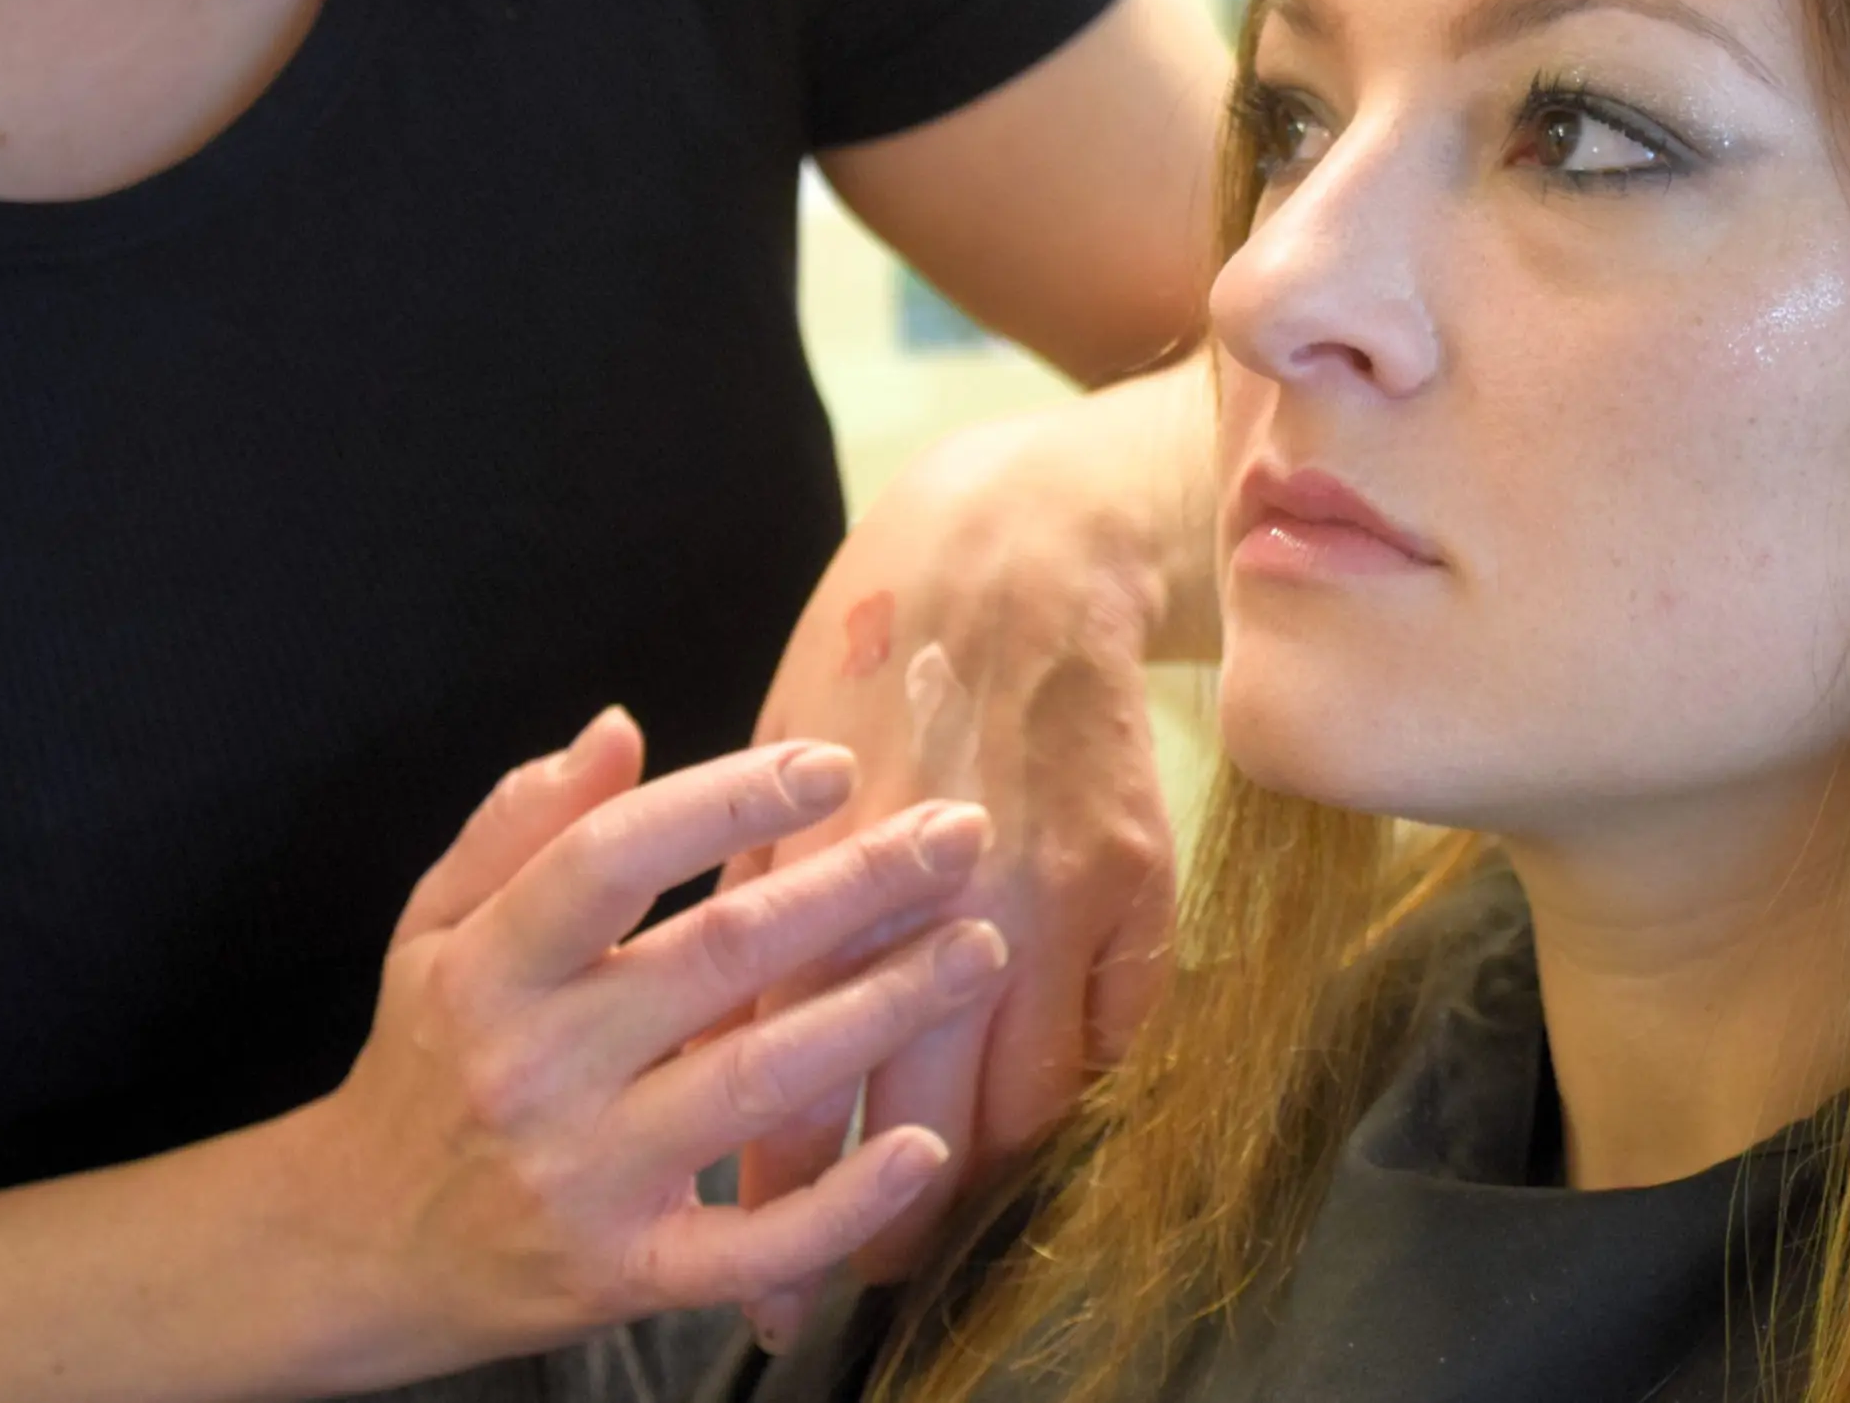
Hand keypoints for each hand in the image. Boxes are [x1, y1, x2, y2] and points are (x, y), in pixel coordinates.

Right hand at [293, 709, 1009, 1382]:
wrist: (354, 1251)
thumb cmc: (425, 1061)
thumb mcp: (436, 926)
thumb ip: (521, 823)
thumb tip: (617, 728)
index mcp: (488, 967)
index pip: (612, 861)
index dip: (728, 802)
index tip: (835, 762)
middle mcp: (534, 1067)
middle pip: (717, 958)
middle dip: (854, 889)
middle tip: (963, 835)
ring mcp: (582, 1177)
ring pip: (756, 1082)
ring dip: (881, 1010)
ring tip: (979, 947)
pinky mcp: (623, 1274)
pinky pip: (748, 1246)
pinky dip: (842, 1204)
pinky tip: (923, 1148)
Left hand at [730, 393, 1195, 1295]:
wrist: (1009, 557)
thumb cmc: (862, 663)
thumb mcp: (767, 787)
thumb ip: (748, 925)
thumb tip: (712, 1065)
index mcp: (827, 885)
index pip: (794, 1091)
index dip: (771, 1212)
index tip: (753, 1291)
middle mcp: (942, 908)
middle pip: (917, 1125)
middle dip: (878, 1230)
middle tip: (851, 1285)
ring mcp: (1054, 900)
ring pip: (1029, 1104)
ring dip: (986, 1178)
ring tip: (948, 1225)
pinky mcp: (1137, 883)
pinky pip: (1120, 1040)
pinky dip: (1083, 1097)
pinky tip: (1046, 1130)